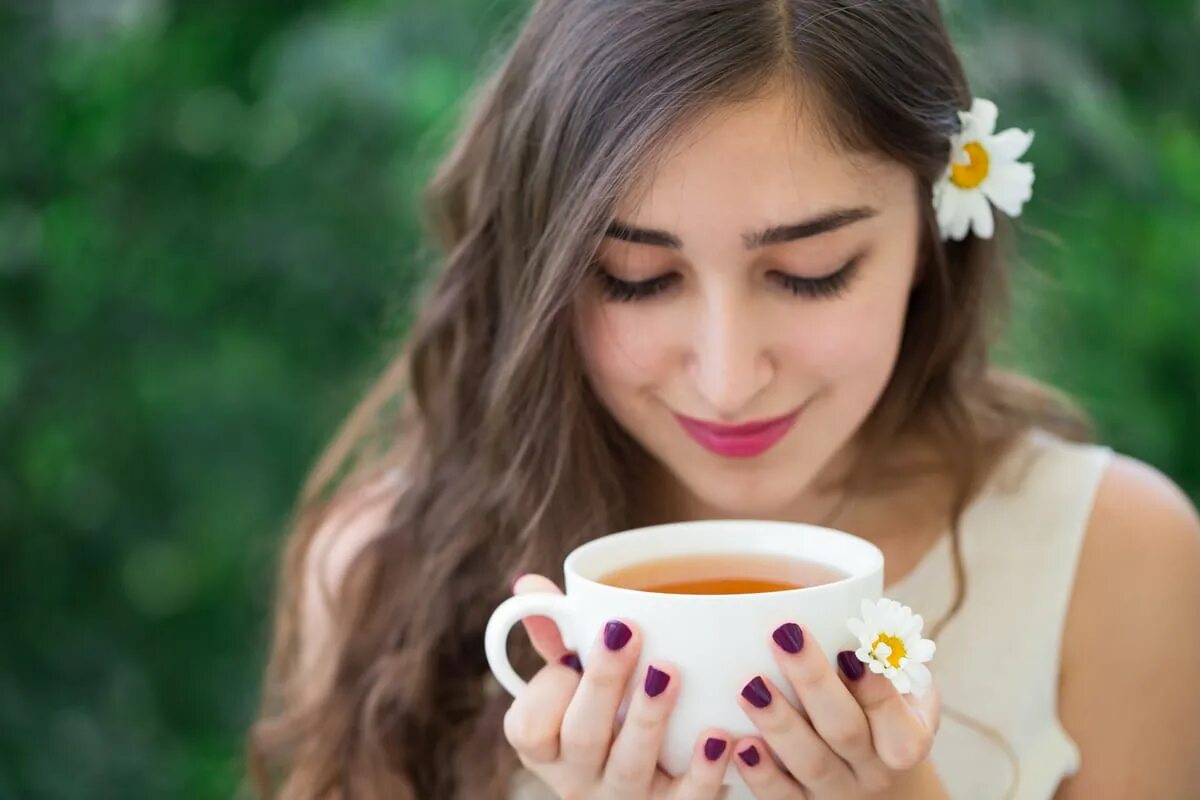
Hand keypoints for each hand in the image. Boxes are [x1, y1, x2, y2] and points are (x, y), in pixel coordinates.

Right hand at [502, 574, 734, 798]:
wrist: (647, 784)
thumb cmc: (603, 715)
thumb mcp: (573, 685)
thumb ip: (555, 637)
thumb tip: (528, 585)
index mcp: (548, 746)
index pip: (530, 728)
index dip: (546, 692)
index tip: (569, 657)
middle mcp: (579, 778)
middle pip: (582, 737)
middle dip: (602, 684)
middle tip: (625, 633)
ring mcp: (625, 798)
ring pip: (629, 767)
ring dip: (648, 718)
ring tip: (669, 672)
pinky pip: (685, 799)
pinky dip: (703, 770)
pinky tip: (719, 735)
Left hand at [732, 622, 940, 798]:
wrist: (874, 778)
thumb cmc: (882, 714)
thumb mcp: (903, 689)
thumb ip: (887, 657)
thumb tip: (865, 612)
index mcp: (907, 740)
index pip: (896, 719)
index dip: (874, 688)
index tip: (848, 651)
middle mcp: (875, 772)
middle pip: (846, 731)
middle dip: (813, 682)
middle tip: (784, 638)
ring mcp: (839, 793)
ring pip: (811, 763)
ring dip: (779, 724)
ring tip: (751, 687)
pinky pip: (781, 797)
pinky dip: (761, 774)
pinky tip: (739, 744)